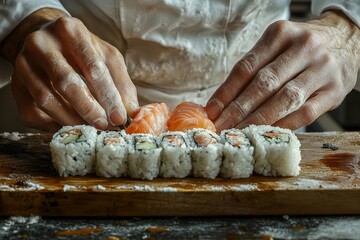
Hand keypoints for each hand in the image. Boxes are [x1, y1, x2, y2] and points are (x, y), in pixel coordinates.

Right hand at [2, 9, 137, 131]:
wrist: (48, 42)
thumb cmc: (83, 50)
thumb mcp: (106, 56)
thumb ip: (120, 81)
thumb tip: (131, 111)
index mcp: (70, 30)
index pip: (92, 67)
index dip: (108, 95)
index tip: (119, 117)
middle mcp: (42, 44)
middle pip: (67, 82)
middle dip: (89, 109)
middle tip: (104, 125)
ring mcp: (24, 64)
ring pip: (47, 99)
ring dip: (72, 119)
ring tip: (91, 128)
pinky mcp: (16, 85)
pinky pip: (32, 113)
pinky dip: (53, 125)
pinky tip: (71, 127)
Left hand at [206, 11, 359, 131]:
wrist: (345, 42)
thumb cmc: (300, 49)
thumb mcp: (277, 47)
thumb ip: (253, 69)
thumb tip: (221, 102)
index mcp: (281, 34)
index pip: (247, 67)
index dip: (226, 92)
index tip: (211, 112)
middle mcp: (304, 47)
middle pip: (264, 83)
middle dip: (238, 109)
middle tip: (221, 127)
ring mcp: (322, 69)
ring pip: (285, 99)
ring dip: (258, 120)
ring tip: (239, 132)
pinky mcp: (335, 91)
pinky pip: (306, 113)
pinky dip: (284, 125)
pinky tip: (266, 133)